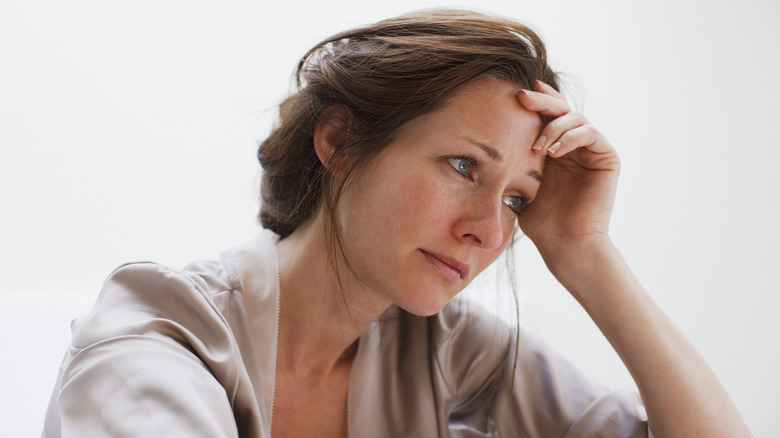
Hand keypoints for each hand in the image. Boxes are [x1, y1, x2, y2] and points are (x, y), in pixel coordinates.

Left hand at [515, 81, 619, 262]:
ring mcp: (591, 150)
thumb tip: (483, 139)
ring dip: (553, 126)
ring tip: (536, 146)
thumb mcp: (518, 183)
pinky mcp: (606, 157)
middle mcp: (573, 145)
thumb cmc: (540, 221)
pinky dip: (571, 136)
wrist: (564, 244)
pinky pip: (590, 133)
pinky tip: (553, 150)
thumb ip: (512, 159)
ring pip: (575, 118)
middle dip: (541, 101)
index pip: (545, 115)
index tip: (512, 93)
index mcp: (553, 148)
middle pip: (560, 109)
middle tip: (522, 97)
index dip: (533, 101)